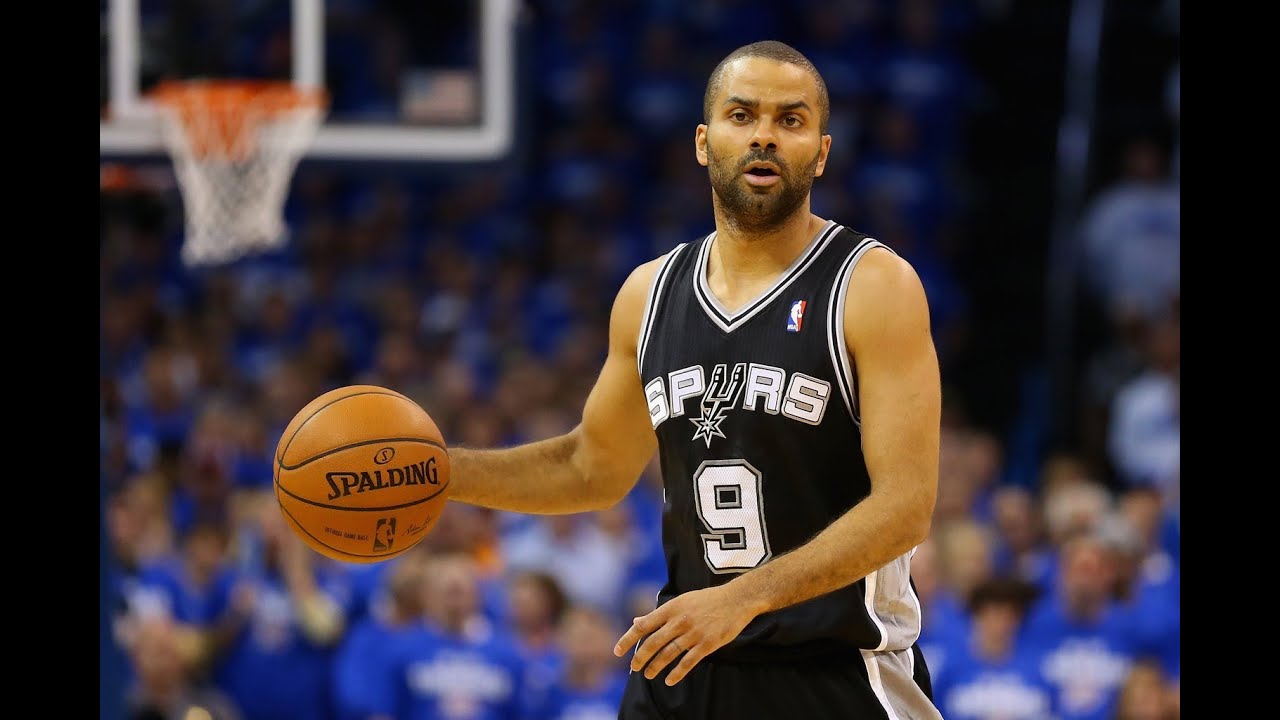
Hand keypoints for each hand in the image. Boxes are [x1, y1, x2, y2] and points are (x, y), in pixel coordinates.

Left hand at [612, 584, 758, 685]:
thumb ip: (659, 614)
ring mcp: (693, 633)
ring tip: (648, 674)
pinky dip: (677, 673)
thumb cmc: (706, 600)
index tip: (618, 651)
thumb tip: (636, 622)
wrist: (736, 600)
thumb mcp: (681, 601)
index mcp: (671, 608)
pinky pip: (688, 662)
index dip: (628, 639)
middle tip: (633, 668)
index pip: (643, 626)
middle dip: (640, 657)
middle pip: (652, 643)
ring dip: (655, 666)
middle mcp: (679, 621)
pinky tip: (669, 680)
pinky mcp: (707, 644)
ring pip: (668, 654)